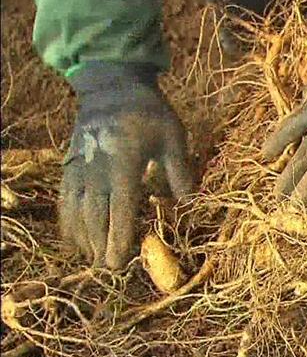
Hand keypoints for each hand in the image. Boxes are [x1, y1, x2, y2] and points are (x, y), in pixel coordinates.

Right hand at [60, 63, 192, 268]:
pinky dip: (68, 222)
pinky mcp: (70, 167)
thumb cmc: (149, 113)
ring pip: (77, 211)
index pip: (121, 206)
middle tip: (110, 270)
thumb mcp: (173, 136)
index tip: (119, 259)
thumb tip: (189, 204)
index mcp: (124, 161)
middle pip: (96, 215)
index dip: (119, 235)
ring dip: (85, 239)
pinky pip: (66, 200)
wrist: (112, 87)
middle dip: (102, 245)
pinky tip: (75, 241)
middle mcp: (98, 168)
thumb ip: (180, 171)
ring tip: (95, 260)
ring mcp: (80, 168)